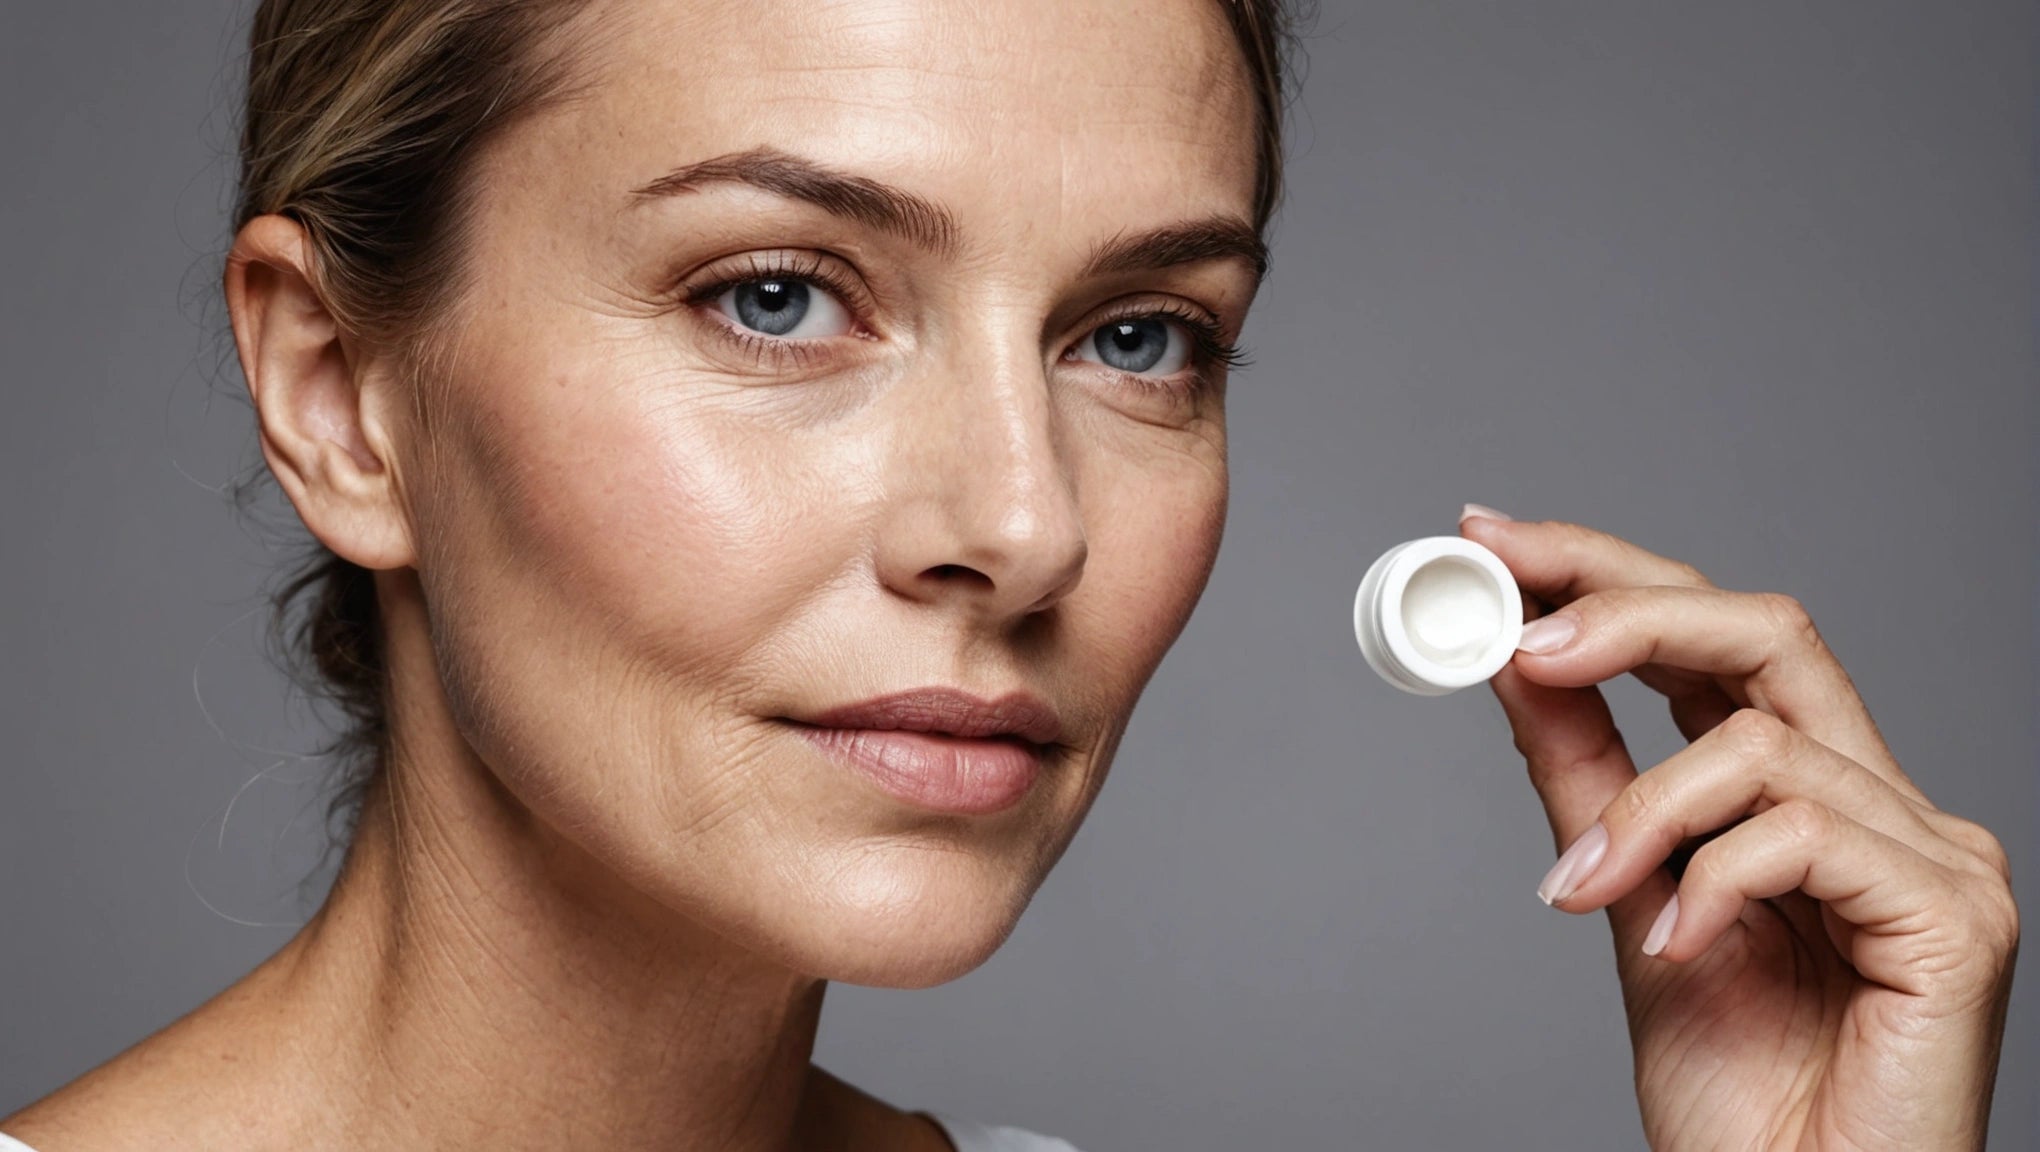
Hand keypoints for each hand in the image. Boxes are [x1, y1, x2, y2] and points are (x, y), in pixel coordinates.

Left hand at [1459, 506, 2018, 1150]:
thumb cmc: (1734, 1088)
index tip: (1493, 541)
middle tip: (1516, 629)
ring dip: (1639, 808)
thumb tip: (1516, 659)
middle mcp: (1881, 800)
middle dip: (1625, 607)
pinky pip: (1801, 833)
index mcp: (1806, 790)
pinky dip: (1707, 880)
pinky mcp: (1955, 915)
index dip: (1608, 573)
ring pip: (1760, 741)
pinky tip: (1678, 948)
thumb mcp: (1625, 898)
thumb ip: (1587, 778)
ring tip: (1584, 890)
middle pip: (1767, 631)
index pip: (1715, 638)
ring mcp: (1932, 852)